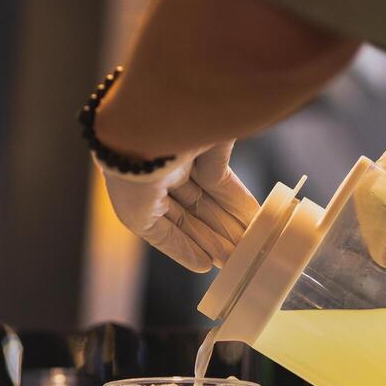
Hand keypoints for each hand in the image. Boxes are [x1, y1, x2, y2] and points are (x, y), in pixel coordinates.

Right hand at [98, 141, 258, 272]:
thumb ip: (170, 240)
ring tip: (250, 248)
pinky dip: (240, 203)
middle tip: (237, 260)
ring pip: (211, 200)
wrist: (150, 120)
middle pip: (192, 212)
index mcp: (136, 187)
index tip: (207, 264)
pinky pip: (227, 181)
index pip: (164, 221)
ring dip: (230, 225)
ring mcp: (186, 157)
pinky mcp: (211, 145)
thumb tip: (203, 264)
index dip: (185, 243)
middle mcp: (160, 171)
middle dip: (214, 238)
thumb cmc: (132, 171)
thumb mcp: (139, 217)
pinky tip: (253, 223)